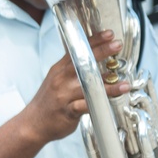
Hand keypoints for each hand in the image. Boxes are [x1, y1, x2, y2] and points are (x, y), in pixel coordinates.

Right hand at [18, 30, 128, 144]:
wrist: (32, 124)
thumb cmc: (48, 103)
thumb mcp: (56, 81)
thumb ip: (72, 70)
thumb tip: (94, 60)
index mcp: (59, 70)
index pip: (76, 50)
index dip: (93, 41)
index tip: (108, 34)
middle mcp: (60, 79)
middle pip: (81, 62)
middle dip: (101, 52)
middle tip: (117, 44)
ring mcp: (63, 95)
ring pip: (87, 86)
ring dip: (108, 84)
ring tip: (125, 83)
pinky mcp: (67, 110)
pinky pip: (86, 105)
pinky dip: (100, 102)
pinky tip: (112, 100)